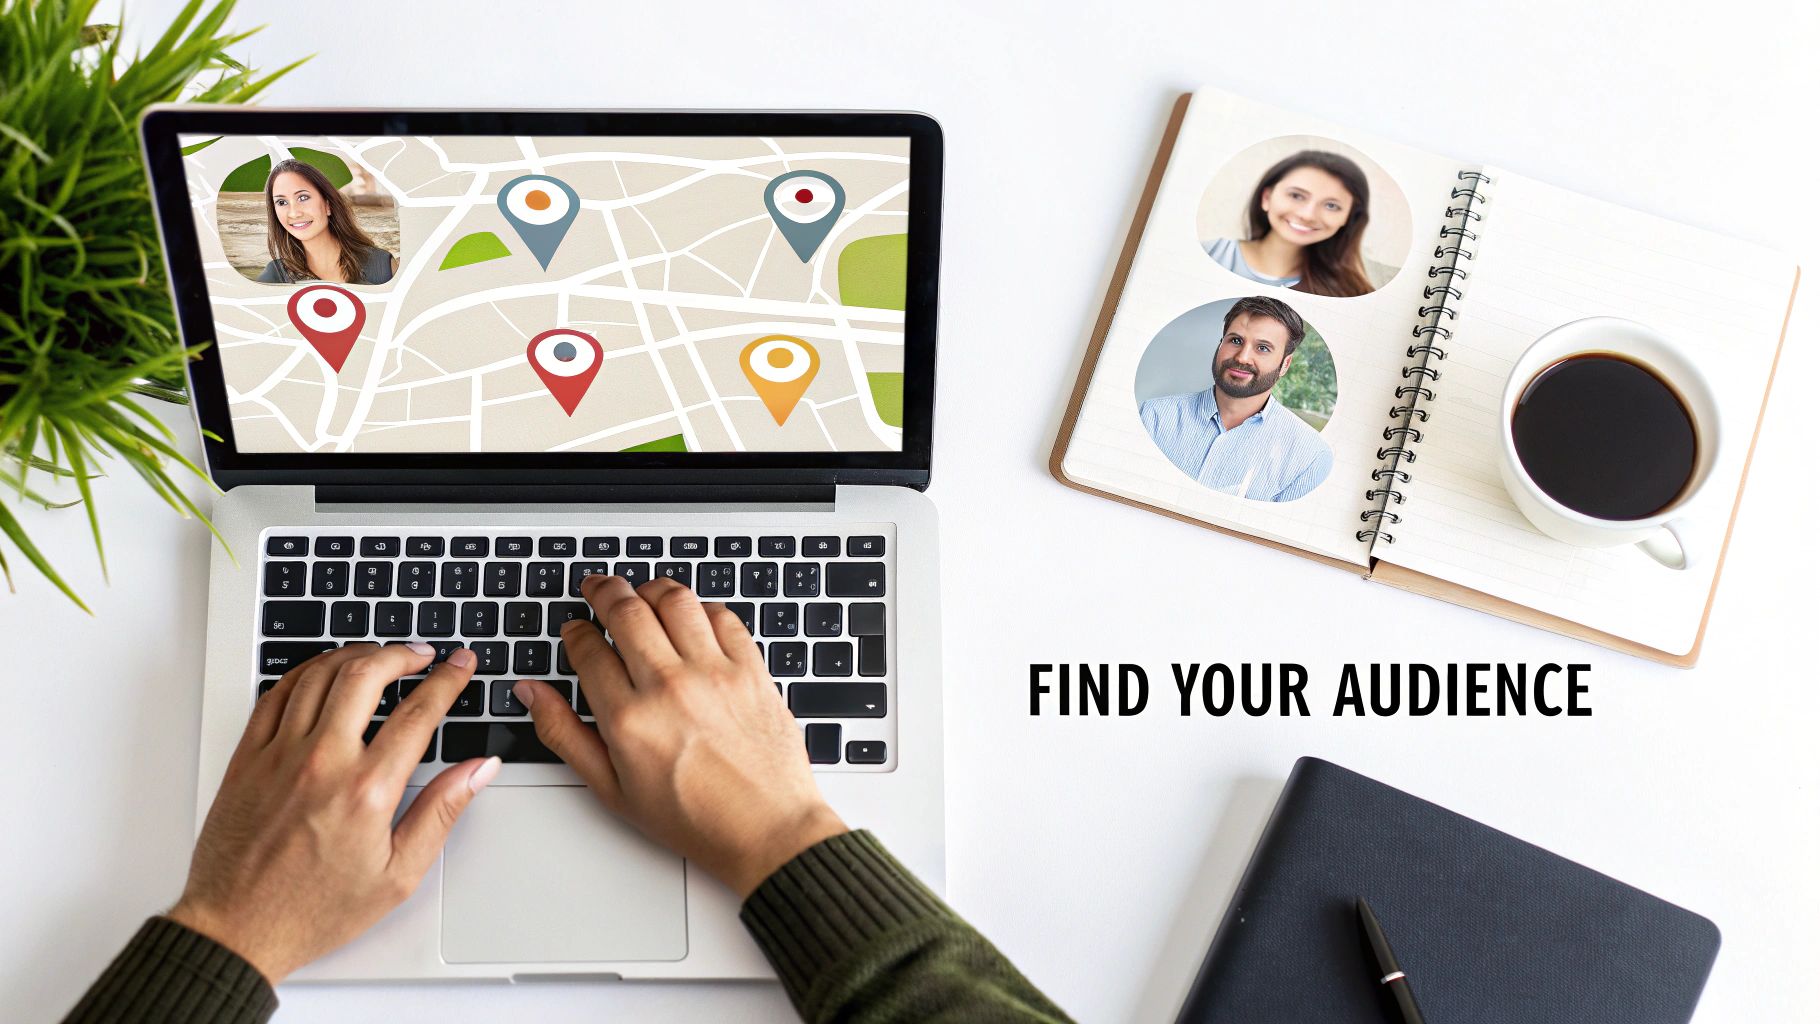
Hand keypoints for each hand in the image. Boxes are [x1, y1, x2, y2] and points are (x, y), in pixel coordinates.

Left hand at [168, 643, 500, 981]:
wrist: (236, 929)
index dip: (447, 680)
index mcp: (366, 791)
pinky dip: (307, 672)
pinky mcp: (247, 759)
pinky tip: (324, 673)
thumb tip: (478, 771)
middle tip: (422, 654)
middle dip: (402, 654)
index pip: (418, 713)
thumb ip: (442, 812)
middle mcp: (321, 763)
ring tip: (379, 657)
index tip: (460, 665)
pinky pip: (277, 694)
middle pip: (367, 675)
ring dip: (356, 655)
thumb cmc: (313, 910)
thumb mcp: (398, 874)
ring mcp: (279, 756)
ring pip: (320, 675)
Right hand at [516, 575, 845, 896]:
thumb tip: (530, 693)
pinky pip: (723, 616)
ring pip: (674, 599)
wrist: (766, 830)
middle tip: (598, 588)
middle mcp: (669, 686)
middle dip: (604, 591)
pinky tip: (691, 617)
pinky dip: (701, 607)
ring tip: (642, 594)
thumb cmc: (693, 818)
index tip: (575, 630)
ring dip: (651, 589)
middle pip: (626, 609)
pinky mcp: (751, 670)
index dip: (576, 632)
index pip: (589, 649)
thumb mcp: (611, 789)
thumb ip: (563, 733)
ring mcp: (714, 673)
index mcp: (628, 718)